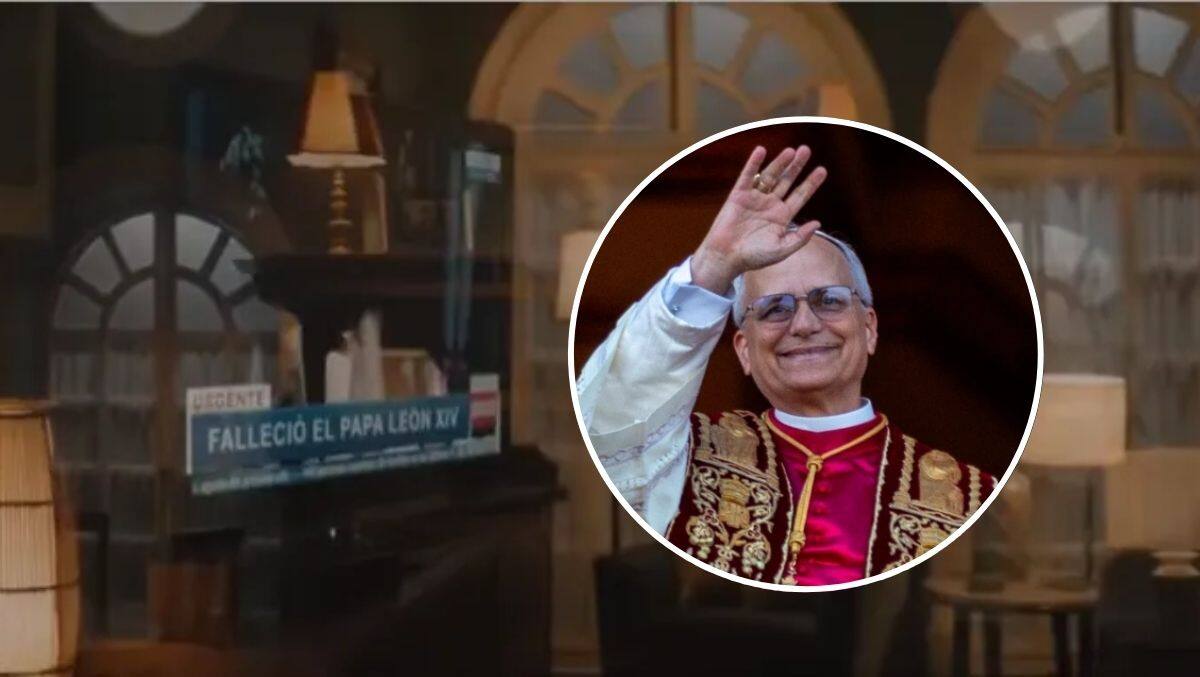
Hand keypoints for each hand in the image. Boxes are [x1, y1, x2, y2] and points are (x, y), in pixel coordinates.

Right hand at [691, 146, 826, 293]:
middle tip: (806, 150)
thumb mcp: (781, 250)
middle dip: (796, 166)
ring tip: (791, 150)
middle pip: (786, 181)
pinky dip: (753, 164)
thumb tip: (818, 223)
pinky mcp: (738, 196)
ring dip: (779, 163)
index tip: (822, 170)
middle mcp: (769, 204)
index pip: (800, 195)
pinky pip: (747, 177)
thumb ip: (799, 238)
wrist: (726, 258)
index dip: (811, 183)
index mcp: (782, 216)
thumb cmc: (753, 257)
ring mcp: (754, 198)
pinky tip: (761, 151)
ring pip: (770, 176)